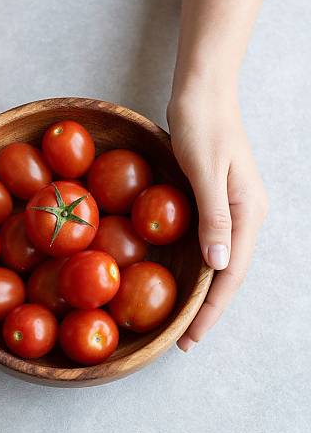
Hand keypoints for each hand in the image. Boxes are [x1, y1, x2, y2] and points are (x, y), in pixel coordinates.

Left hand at [167, 88, 267, 350]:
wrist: (202, 93)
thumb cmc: (202, 125)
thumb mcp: (205, 170)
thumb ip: (214, 217)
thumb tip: (220, 264)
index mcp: (248, 212)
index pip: (231, 274)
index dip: (212, 309)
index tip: (191, 338)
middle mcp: (245, 215)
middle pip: (229, 274)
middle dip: (209, 309)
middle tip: (185, 340)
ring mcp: (231, 208)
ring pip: (221, 262)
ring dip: (205, 292)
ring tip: (184, 319)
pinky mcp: (215, 200)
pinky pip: (210, 243)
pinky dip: (199, 266)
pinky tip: (185, 277)